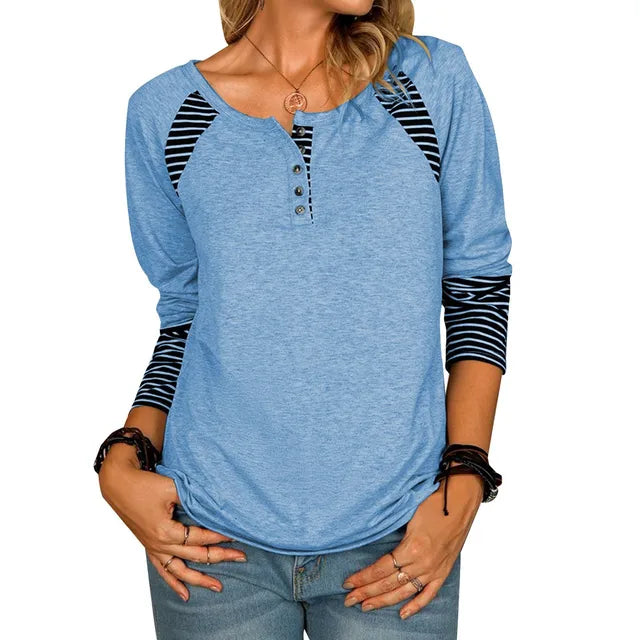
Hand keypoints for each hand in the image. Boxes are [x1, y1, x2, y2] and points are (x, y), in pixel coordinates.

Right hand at [98, 445, 246, 600]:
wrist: (119, 484)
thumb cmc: (145, 484)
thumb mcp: (172, 488)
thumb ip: (193, 499)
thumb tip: (215, 506)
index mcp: (166, 532)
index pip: (200, 538)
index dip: (219, 537)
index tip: (236, 535)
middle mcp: (160, 545)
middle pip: (196, 556)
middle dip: (220, 557)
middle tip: (242, 558)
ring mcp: (154, 548)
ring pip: (180, 571)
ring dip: (200, 579)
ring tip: (218, 587)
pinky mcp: (149, 546)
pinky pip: (163, 570)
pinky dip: (174, 583)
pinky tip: (185, 594)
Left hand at [342, 472, 482, 618]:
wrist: (460, 500)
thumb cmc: (433, 501)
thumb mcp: (407, 512)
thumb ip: (391, 528)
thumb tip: (369, 534)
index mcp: (412, 547)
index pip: (381, 569)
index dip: (363, 577)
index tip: (348, 582)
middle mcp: (422, 563)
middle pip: (388, 583)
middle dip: (366, 592)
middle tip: (348, 600)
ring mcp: (433, 569)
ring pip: (404, 592)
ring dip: (383, 601)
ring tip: (366, 606)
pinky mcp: (443, 571)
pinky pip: (428, 594)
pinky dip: (416, 606)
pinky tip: (403, 614)